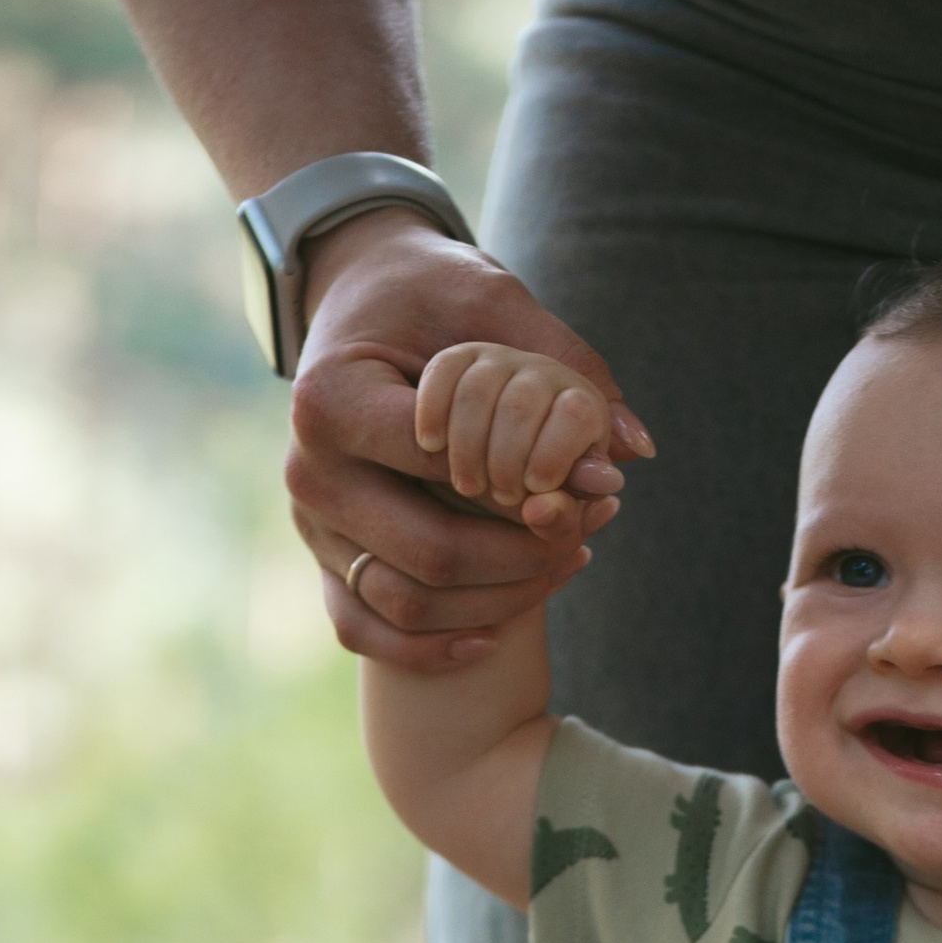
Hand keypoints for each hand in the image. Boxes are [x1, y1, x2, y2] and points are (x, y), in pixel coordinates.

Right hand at [285, 211, 654, 672]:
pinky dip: (431, 648)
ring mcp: (309, 524)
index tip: (595, 488)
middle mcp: (307, 471)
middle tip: (588, 536)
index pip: (448, 473)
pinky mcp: (320, 558)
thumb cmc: (426, 294)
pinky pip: (367, 630)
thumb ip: (564, 363)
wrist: (359, 298)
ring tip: (562, 563)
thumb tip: (634, 449)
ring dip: (498, 602)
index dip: (531, 490)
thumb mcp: (492, 301)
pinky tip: (495, 635)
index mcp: (330, 402)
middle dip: (525, 558)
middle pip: (431, 556)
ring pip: (408, 603)